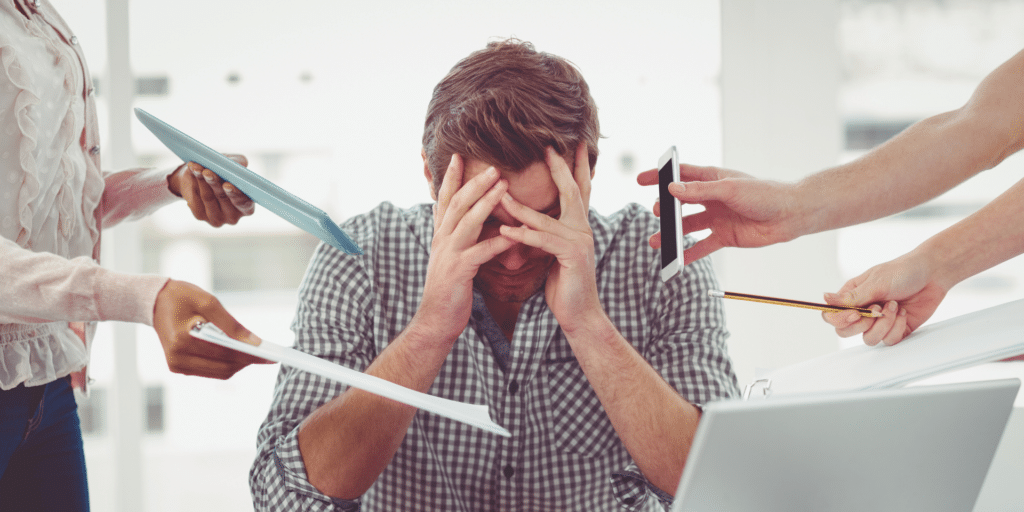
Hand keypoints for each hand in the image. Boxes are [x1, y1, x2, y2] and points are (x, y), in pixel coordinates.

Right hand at [152, 279, 270, 378]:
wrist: (154, 301)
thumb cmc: (182, 297)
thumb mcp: (208, 302)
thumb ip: (232, 325)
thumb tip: (255, 343)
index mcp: (182, 340)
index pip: (225, 353)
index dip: (250, 355)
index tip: (271, 355)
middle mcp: (177, 358)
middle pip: (224, 367)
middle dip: (248, 361)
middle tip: (268, 355)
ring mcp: (177, 366)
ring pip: (219, 373)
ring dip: (239, 364)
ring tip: (256, 354)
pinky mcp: (178, 368)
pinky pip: (210, 371)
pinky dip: (226, 364)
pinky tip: (238, 353)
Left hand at [168, 156, 255, 226]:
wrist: (201, 177)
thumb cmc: (223, 171)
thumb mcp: (233, 163)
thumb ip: (240, 163)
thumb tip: (240, 165)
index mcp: (247, 206)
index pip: (244, 203)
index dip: (236, 194)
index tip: (227, 185)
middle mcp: (233, 216)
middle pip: (223, 198)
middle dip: (215, 183)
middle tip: (207, 172)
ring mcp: (216, 218)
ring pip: (208, 197)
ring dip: (201, 180)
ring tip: (196, 167)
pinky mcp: (200, 215)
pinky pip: (196, 198)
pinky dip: (194, 182)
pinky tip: (192, 171)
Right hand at [418, 154, 514, 341]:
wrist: (435, 320)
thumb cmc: (449, 290)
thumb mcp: (450, 257)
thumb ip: (458, 238)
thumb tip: (467, 221)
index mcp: (440, 235)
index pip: (445, 200)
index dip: (451, 178)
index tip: (459, 156)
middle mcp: (442, 240)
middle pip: (458, 203)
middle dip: (474, 182)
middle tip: (493, 165)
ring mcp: (449, 254)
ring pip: (468, 221)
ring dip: (486, 202)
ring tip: (504, 186)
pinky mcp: (459, 271)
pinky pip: (481, 252)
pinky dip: (499, 241)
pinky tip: (515, 234)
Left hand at [500, 144, 601, 334]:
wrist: (579, 314)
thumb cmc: (563, 284)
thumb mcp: (553, 253)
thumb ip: (547, 233)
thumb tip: (529, 218)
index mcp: (579, 226)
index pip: (578, 190)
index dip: (575, 166)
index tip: (571, 144)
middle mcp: (583, 229)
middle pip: (572, 191)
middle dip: (559, 168)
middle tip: (547, 147)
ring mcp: (580, 241)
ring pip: (546, 218)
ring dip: (520, 207)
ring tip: (500, 194)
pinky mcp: (572, 256)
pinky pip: (542, 241)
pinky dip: (522, 235)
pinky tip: (505, 231)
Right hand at [636, 164, 799, 264]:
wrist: (789, 216)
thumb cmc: (764, 194)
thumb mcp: (729, 189)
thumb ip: (700, 191)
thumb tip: (672, 190)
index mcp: (712, 179)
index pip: (680, 176)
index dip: (660, 177)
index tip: (641, 180)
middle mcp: (712, 198)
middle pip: (680, 203)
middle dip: (665, 209)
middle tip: (656, 213)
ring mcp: (717, 218)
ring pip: (687, 226)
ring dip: (671, 234)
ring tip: (656, 241)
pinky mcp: (724, 236)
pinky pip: (702, 246)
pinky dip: (689, 254)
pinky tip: (676, 260)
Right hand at [821, 251, 947, 345]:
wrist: (933, 275)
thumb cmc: (903, 271)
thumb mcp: (876, 282)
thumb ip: (851, 297)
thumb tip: (825, 299)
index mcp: (852, 297)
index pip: (832, 315)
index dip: (840, 319)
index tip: (856, 314)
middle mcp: (862, 310)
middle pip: (845, 332)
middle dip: (863, 324)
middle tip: (876, 311)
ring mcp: (878, 322)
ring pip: (869, 339)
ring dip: (884, 324)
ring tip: (894, 306)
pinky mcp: (895, 329)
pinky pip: (888, 340)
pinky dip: (897, 327)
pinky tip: (903, 312)